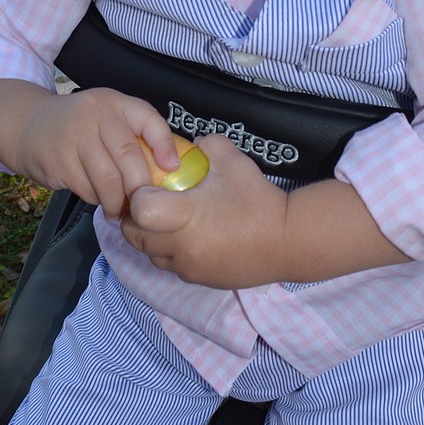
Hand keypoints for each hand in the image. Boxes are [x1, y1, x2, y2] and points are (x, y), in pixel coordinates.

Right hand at [14, 88, 186, 218]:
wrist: (29, 125)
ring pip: (107, 179)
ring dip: (118, 201)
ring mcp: (75, 137)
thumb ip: (134, 135)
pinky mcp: (59, 161)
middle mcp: (96, 115)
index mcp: (115, 103)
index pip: (148, 119)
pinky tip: (98, 198)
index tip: (172, 169)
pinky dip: (97, 199)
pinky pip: (87, 189)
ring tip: (121, 210)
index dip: (164, 145)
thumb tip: (169, 170)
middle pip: (129, 155)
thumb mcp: (108, 118)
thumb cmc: (82, 126)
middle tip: (145, 203)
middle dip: (140, 186)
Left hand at [121, 134, 288, 288]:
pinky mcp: (199, 280)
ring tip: (168, 222)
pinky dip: (170, 253)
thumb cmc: (258, 199)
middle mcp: (182, 246)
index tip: (152, 187)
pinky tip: (188, 237)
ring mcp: (189, 267)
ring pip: (150, 255)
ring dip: (151, 239)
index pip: (141, 210)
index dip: (140, 196)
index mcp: (187, 215)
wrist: (288, 240)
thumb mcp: (234, 161)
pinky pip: (171, 267)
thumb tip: (191, 144)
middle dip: (135, 219)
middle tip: (150, 203)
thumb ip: (207, 145)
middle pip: (135, 237)